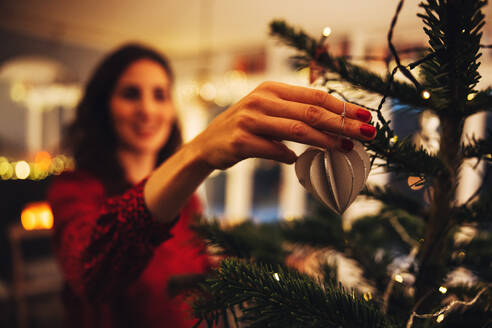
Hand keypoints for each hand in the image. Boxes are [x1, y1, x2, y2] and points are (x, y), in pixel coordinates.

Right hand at [189, 81, 375, 169]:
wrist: (207, 144)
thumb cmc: (245, 127)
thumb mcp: (268, 111)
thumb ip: (295, 114)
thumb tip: (334, 127)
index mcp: (271, 89)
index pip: (314, 96)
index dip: (342, 106)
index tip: (365, 116)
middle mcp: (261, 100)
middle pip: (311, 112)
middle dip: (342, 123)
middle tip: (367, 133)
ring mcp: (250, 120)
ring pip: (296, 130)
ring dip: (325, 140)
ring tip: (345, 147)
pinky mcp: (241, 141)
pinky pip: (274, 150)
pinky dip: (289, 156)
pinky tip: (298, 160)